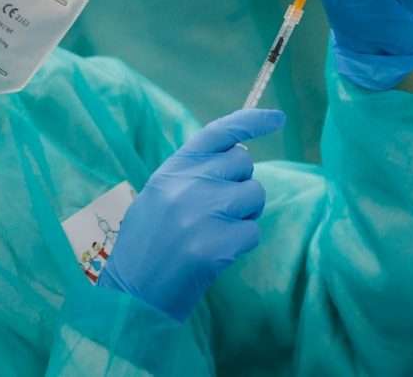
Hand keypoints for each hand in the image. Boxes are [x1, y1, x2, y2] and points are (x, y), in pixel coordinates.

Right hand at [97, 109, 284, 320]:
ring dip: (244, 213)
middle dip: (240, 183)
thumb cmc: (149, 242)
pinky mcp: (216, 244)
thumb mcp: (160, 194)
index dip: (252, 121)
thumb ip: (195, 173)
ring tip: (215, 231)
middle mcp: (188, 184)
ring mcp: (203, 213)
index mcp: (172, 169)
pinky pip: (253, 231)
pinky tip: (216, 252)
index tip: (278, 119)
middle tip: (217, 209)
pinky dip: (241, 243)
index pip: (219, 132)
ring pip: (255, 195)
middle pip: (243, 164)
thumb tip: (238, 155)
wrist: (134, 292)